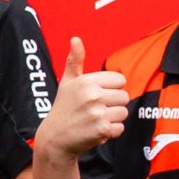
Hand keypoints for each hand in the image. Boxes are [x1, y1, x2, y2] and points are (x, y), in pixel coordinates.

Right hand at [37, 37, 130, 162]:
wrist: (54, 139)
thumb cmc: (63, 108)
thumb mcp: (67, 83)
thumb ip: (75, 61)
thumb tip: (76, 39)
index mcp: (86, 81)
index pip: (120, 80)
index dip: (110, 89)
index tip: (95, 96)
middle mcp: (92, 96)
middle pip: (124, 96)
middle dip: (113, 104)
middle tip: (94, 110)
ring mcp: (97, 113)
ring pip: (124, 112)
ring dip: (112, 119)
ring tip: (95, 120)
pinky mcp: (102, 130)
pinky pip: (120, 128)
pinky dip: (110, 132)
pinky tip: (95, 131)